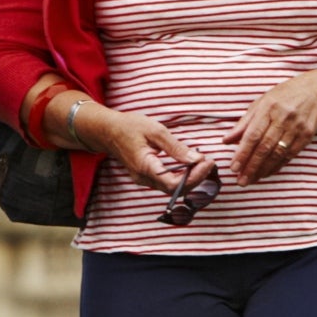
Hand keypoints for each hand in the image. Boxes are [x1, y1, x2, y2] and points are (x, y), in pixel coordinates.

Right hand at [62, 99, 206, 192]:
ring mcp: (144, 180)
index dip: (195, 177)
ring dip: (190, 177)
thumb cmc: (130, 126)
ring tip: (202, 161)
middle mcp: (144, 178)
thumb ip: (176, 147)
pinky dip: (181, 175)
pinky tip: (190, 163)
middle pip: (175, 189)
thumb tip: (196, 159)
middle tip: (209, 161)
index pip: (174, 184)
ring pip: (172, 188)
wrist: (108, 130)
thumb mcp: (155, 131)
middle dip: (196, 178)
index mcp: (145, 167)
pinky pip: (166, 182)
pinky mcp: (146, 177)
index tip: (207, 161)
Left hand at [222, 71, 316, 184]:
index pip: (253, 135)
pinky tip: (267, 173)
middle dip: (251, 166)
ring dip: (263, 169)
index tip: (234, 168)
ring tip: (251, 180)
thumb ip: (244, 123)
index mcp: (268, 107)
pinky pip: (290, 155)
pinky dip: (277, 166)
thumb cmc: (284, 96)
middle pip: (265, 147)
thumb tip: (226, 141)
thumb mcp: (262, 102)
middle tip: (241, 181)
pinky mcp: (307, 135)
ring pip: (277, 154)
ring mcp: (297, 127)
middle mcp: (283, 118)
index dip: (242, 153)